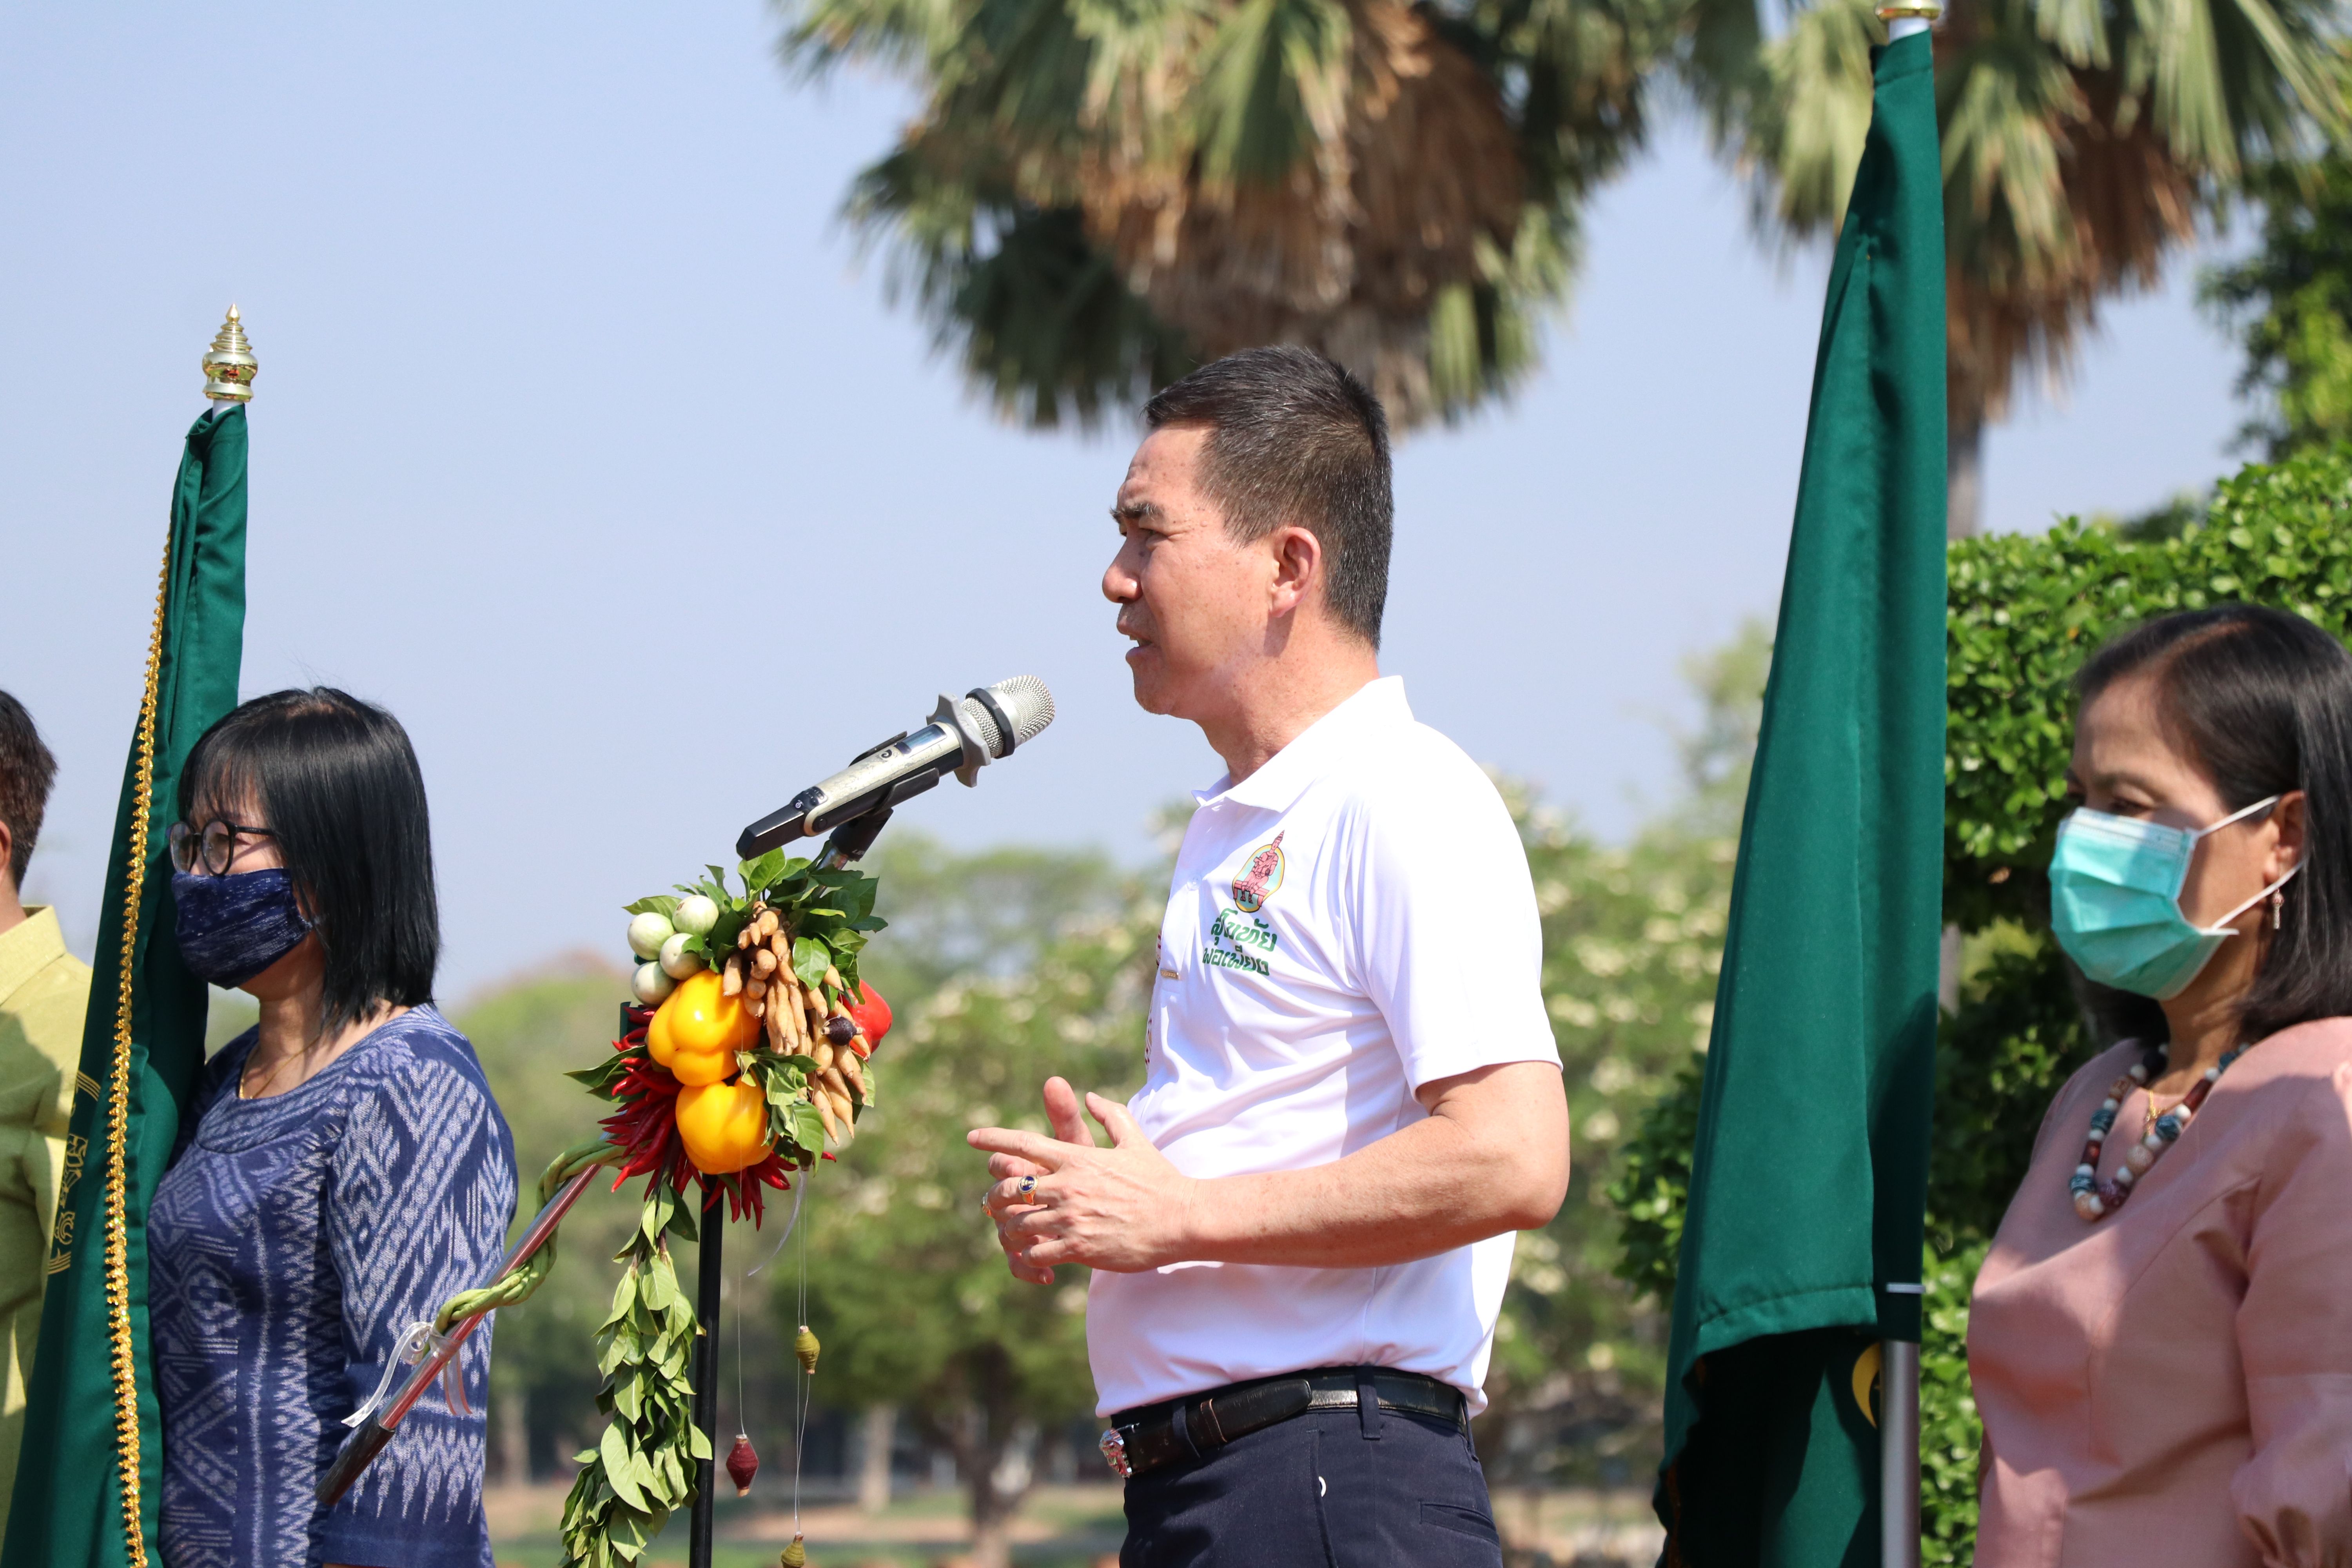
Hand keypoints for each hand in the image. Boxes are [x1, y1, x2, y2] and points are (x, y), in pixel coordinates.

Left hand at [970, 1081, 1194, 1276]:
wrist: (1181, 1218)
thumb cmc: (1159, 1179)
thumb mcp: (1135, 1140)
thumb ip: (1110, 1115)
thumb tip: (1090, 1096)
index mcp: (1077, 1159)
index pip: (1024, 1143)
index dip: (993, 1140)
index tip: (972, 1136)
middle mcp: (1068, 1186)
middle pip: (1011, 1188)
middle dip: (996, 1196)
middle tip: (993, 1203)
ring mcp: (1071, 1218)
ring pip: (1018, 1224)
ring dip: (1009, 1229)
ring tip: (1010, 1233)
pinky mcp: (1079, 1248)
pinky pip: (1036, 1253)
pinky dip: (1028, 1256)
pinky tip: (1032, 1257)